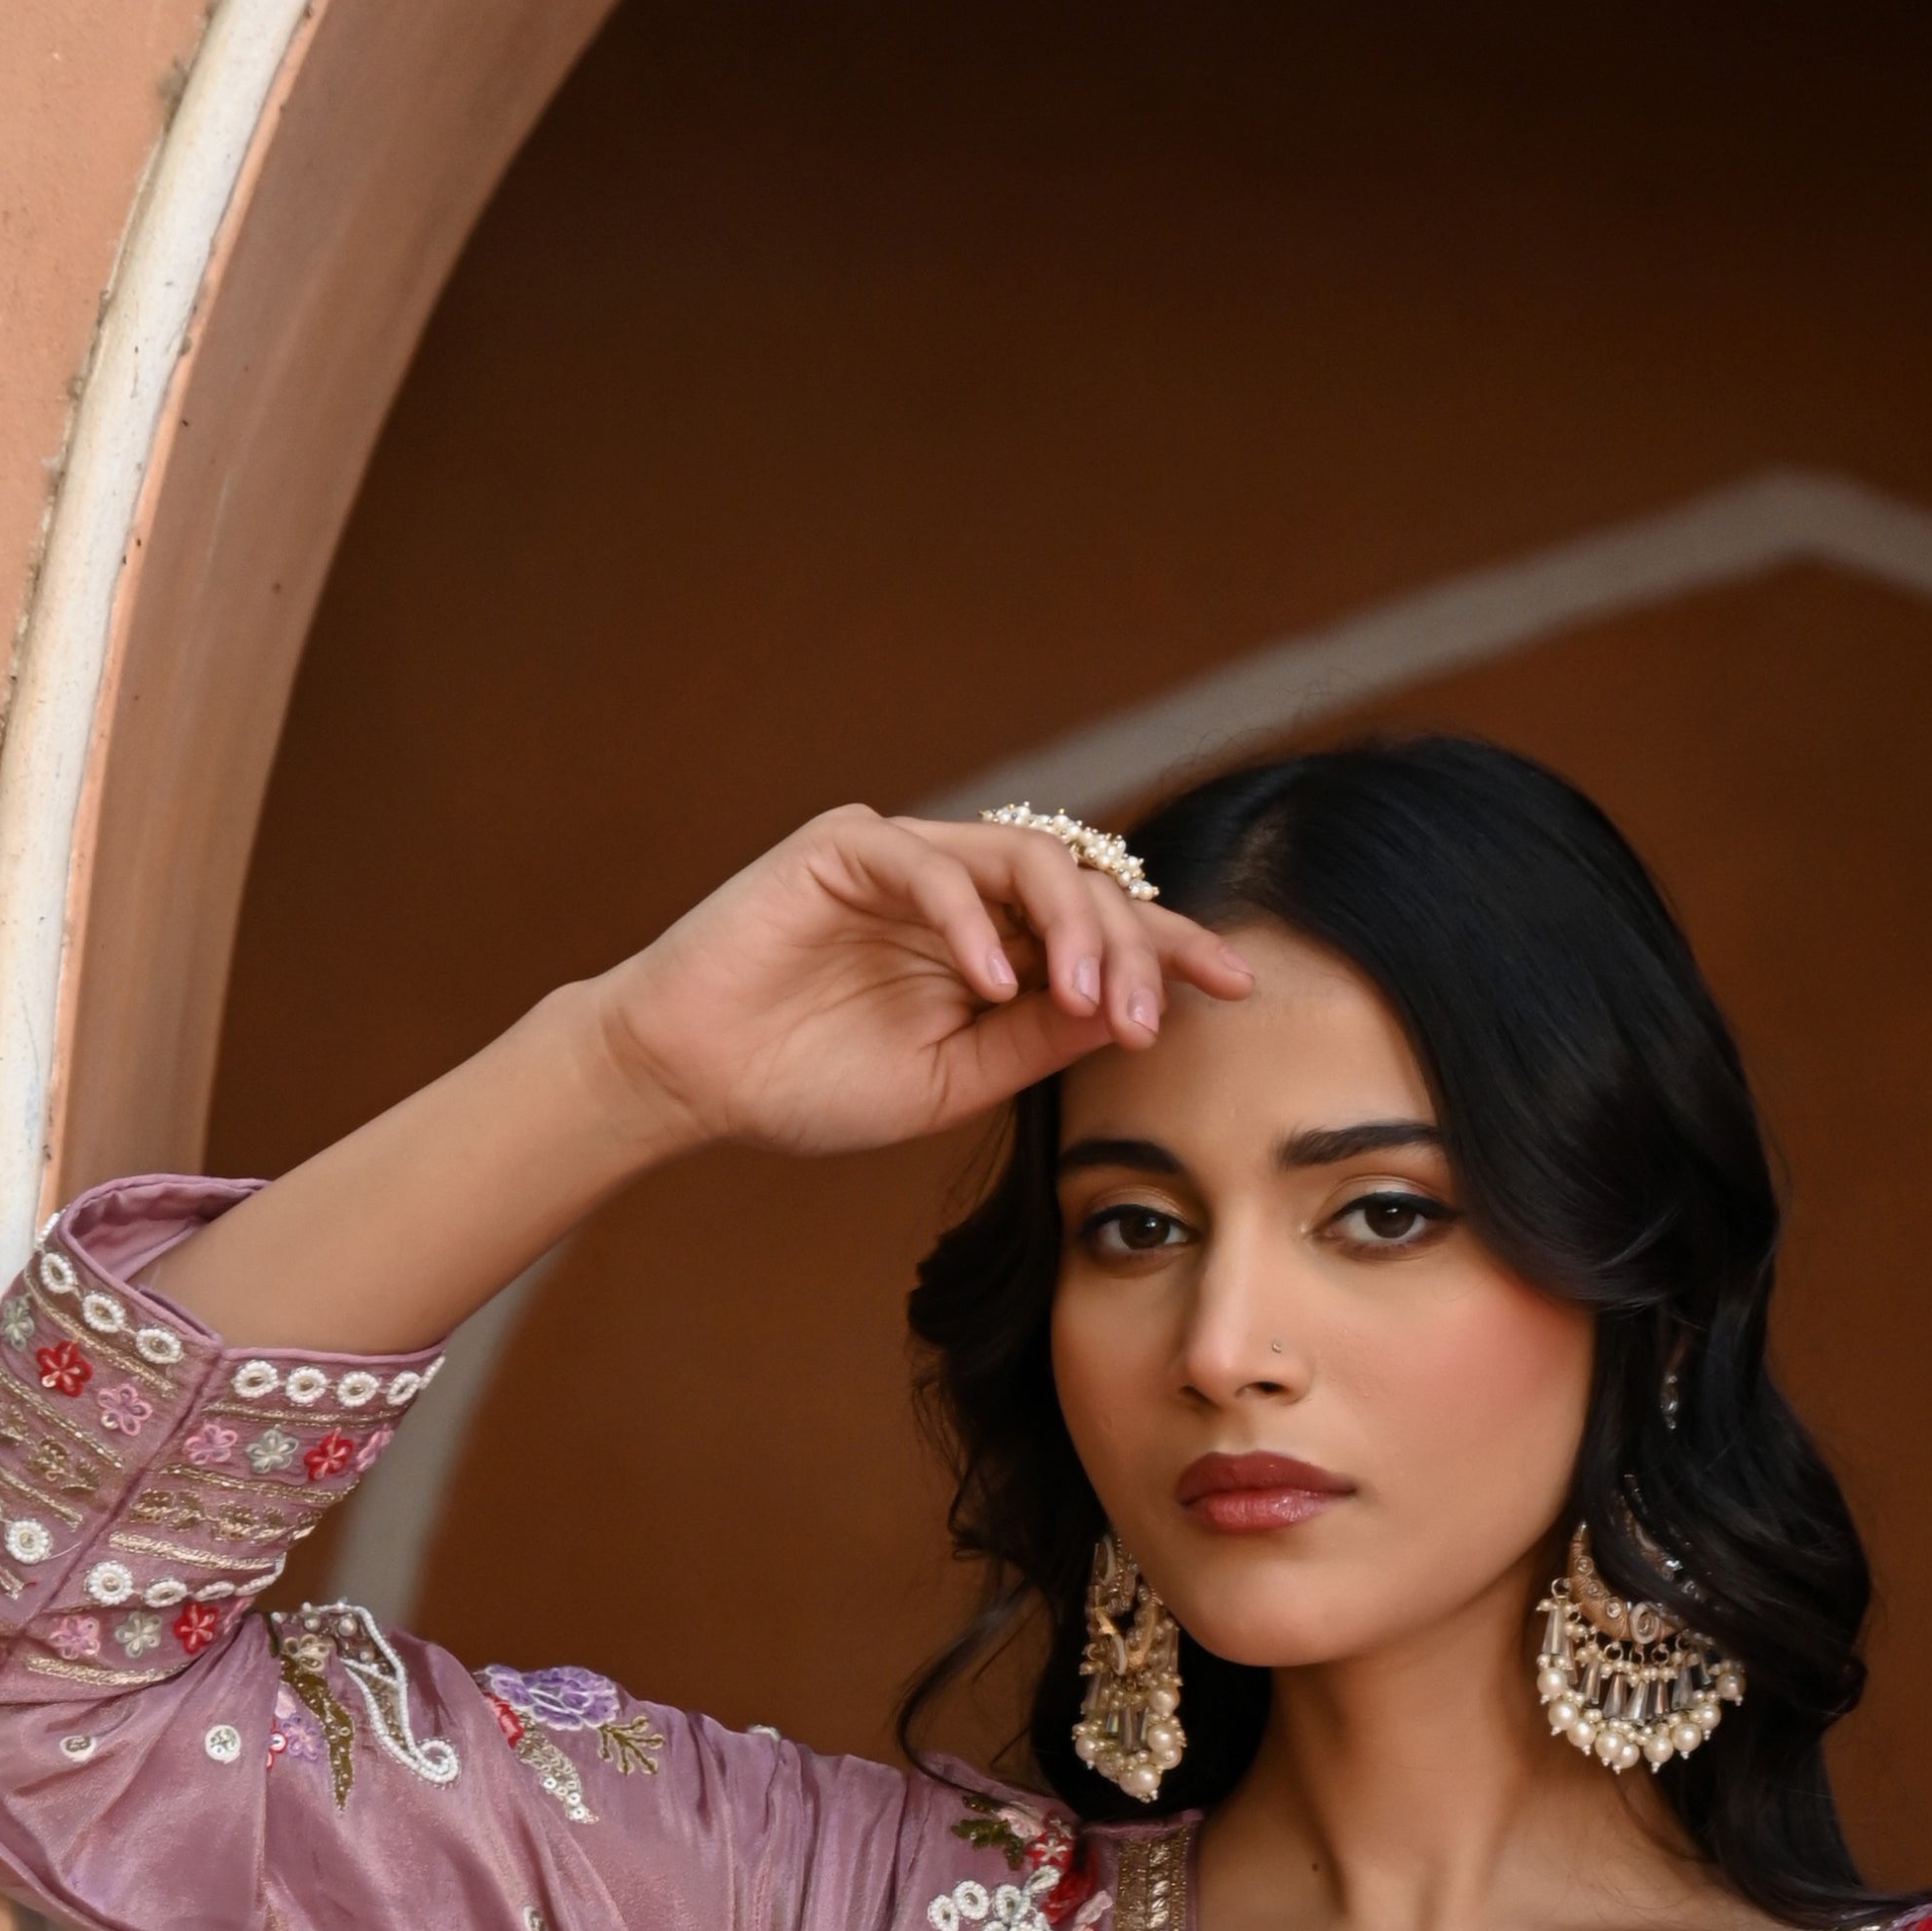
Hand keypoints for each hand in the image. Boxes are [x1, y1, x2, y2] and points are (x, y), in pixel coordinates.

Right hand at [592, 804, 1252, 1160]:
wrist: (693, 1079)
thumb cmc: (807, 1084)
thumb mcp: (954, 1080)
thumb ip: (1040, 1041)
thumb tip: (1138, 1015)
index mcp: (992, 944)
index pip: (1102, 929)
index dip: (1172, 948)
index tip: (1238, 986)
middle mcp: (960, 890)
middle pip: (1083, 885)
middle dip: (1132, 950)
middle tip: (1143, 1024)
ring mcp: (906, 859)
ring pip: (1024, 858)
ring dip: (1071, 929)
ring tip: (1086, 1000)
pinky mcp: (846, 846)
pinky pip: (932, 867)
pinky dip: (973, 922)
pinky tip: (994, 982)